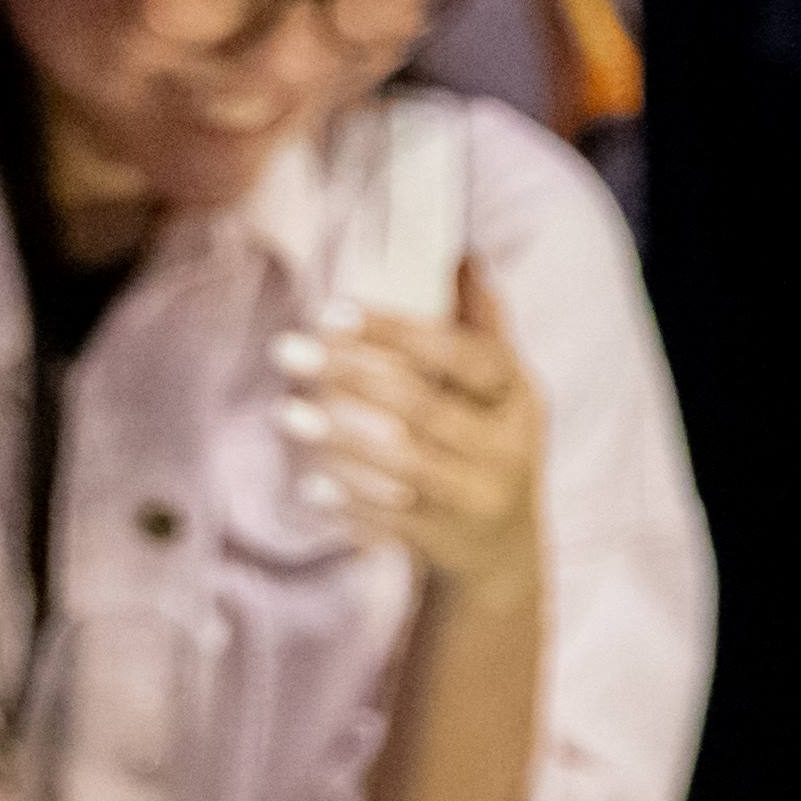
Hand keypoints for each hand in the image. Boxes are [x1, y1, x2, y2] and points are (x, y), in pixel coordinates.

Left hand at [278, 256, 547, 593]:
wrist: (504, 551)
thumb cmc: (488, 441)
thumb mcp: (499, 387)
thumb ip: (480, 322)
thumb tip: (462, 249)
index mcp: (516, 397)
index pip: (463, 354)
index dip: (399, 331)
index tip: (333, 311)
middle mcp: (506, 448)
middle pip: (425, 407)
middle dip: (352, 374)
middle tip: (286, 348)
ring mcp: (478, 498)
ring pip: (405, 463)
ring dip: (338, 437)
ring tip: (284, 412)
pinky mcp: (448, 542)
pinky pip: (392, 518)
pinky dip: (349, 500)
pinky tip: (307, 484)